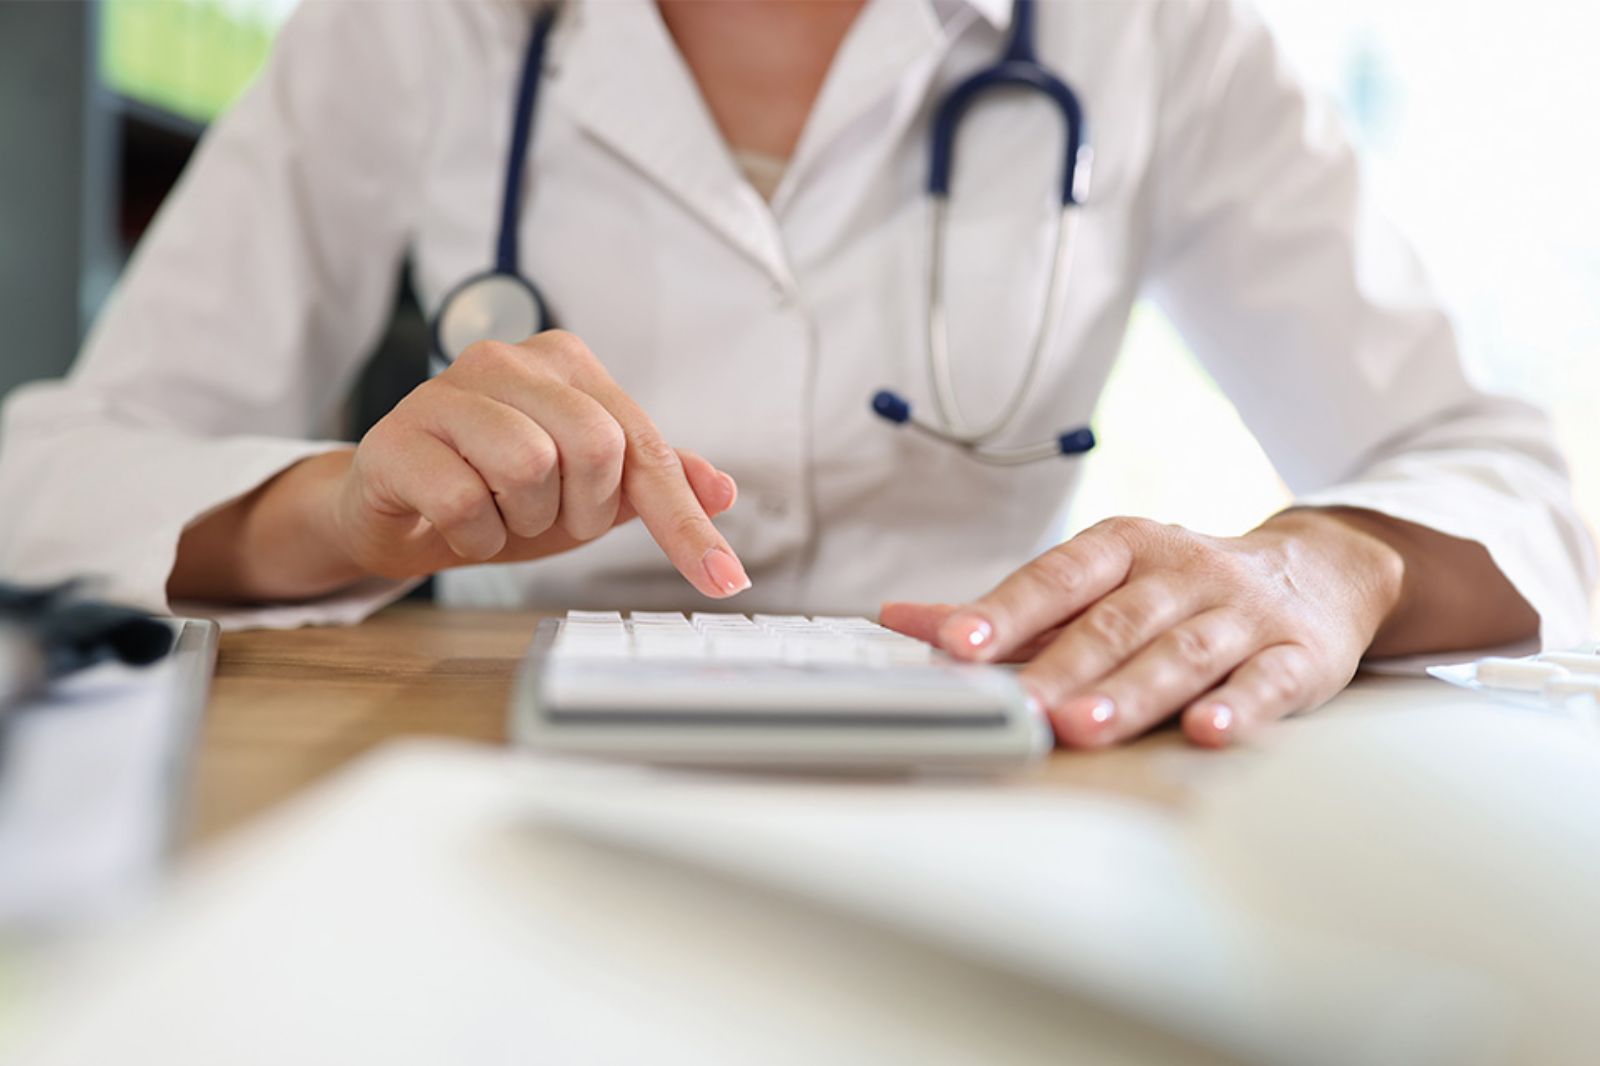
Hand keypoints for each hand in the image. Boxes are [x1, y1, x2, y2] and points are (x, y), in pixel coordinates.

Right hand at [332, 330, 750, 596]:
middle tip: (547, 519)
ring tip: (498, 513)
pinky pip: (463, 501)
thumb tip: (724, 489)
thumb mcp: (590, 493)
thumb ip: (656, 483)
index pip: (645, 445)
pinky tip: (459, 525)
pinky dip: (473, 536)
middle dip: (582, 510)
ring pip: (529, 466)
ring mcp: (445, 391)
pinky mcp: (395, 436)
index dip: (685, 521)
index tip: (726, 580)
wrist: (401, 512)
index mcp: (567, 364)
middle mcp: (508, 360)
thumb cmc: (498, 491)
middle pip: (594, 447)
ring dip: (523, 520)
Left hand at [881, 512, 1404, 747]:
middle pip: (1114, 624)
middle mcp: (1181, 573)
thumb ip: (1008, 609)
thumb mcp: (1099, 580)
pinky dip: (1237, 709)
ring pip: (1180, 654)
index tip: (958, 645)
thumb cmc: (1181, 585)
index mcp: (1124, 548)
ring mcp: (1240, 614)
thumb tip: (901, 619)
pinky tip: (1207, 733)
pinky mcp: (1295, 657)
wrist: (1319, 570)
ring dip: (1131, 692)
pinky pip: (1265, 683)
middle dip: (1061, 668)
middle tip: (1020, 709)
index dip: (1007, 610)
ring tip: (1084, 726)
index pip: (1057, 576)